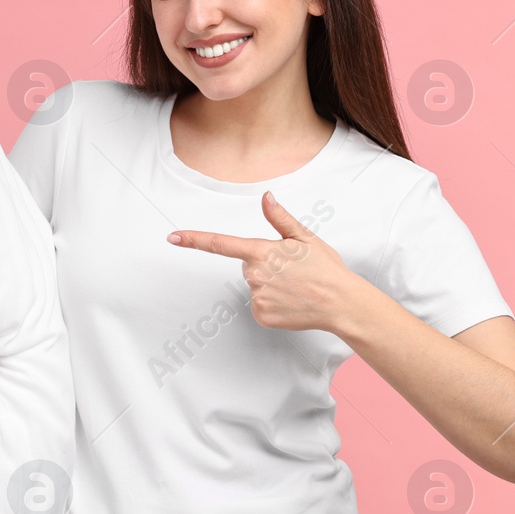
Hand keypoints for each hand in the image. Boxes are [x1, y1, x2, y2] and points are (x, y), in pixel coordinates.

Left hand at [167, 190, 360, 334]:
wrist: (341, 303)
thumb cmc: (326, 269)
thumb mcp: (305, 238)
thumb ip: (280, 219)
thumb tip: (266, 198)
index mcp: (263, 252)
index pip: (221, 244)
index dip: (194, 239)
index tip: (173, 237)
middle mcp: (255, 275)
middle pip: (248, 266)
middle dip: (265, 265)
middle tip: (292, 270)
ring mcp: (257, 298)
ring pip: (255, 286)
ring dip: (271, 285)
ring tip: (295, 286)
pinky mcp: (261, 316)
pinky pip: (259, 305)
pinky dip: (273, 303)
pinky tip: (291, 302)